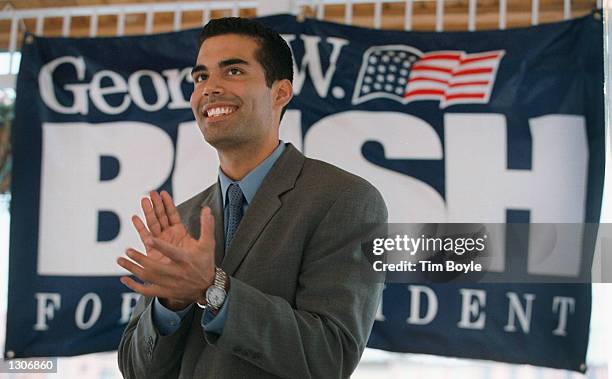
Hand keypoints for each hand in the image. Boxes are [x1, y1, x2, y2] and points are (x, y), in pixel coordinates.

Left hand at [117, 192, 215, 309]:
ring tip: (120, 260)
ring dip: (133, 268)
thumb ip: (206, 226)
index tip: (149, 239)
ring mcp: (169, 283)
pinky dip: (134, 286)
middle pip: (155, 266)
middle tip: (127, 250)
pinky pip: (147, 291)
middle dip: (140, 258)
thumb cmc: (206, 263)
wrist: (207, 288)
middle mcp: (176, 272)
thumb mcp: (208, 244)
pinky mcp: (164, 291)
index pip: (171, 251)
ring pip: (148, 277)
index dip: (160, 245)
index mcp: (185, 259)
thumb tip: (207, 209)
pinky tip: (124, 279)